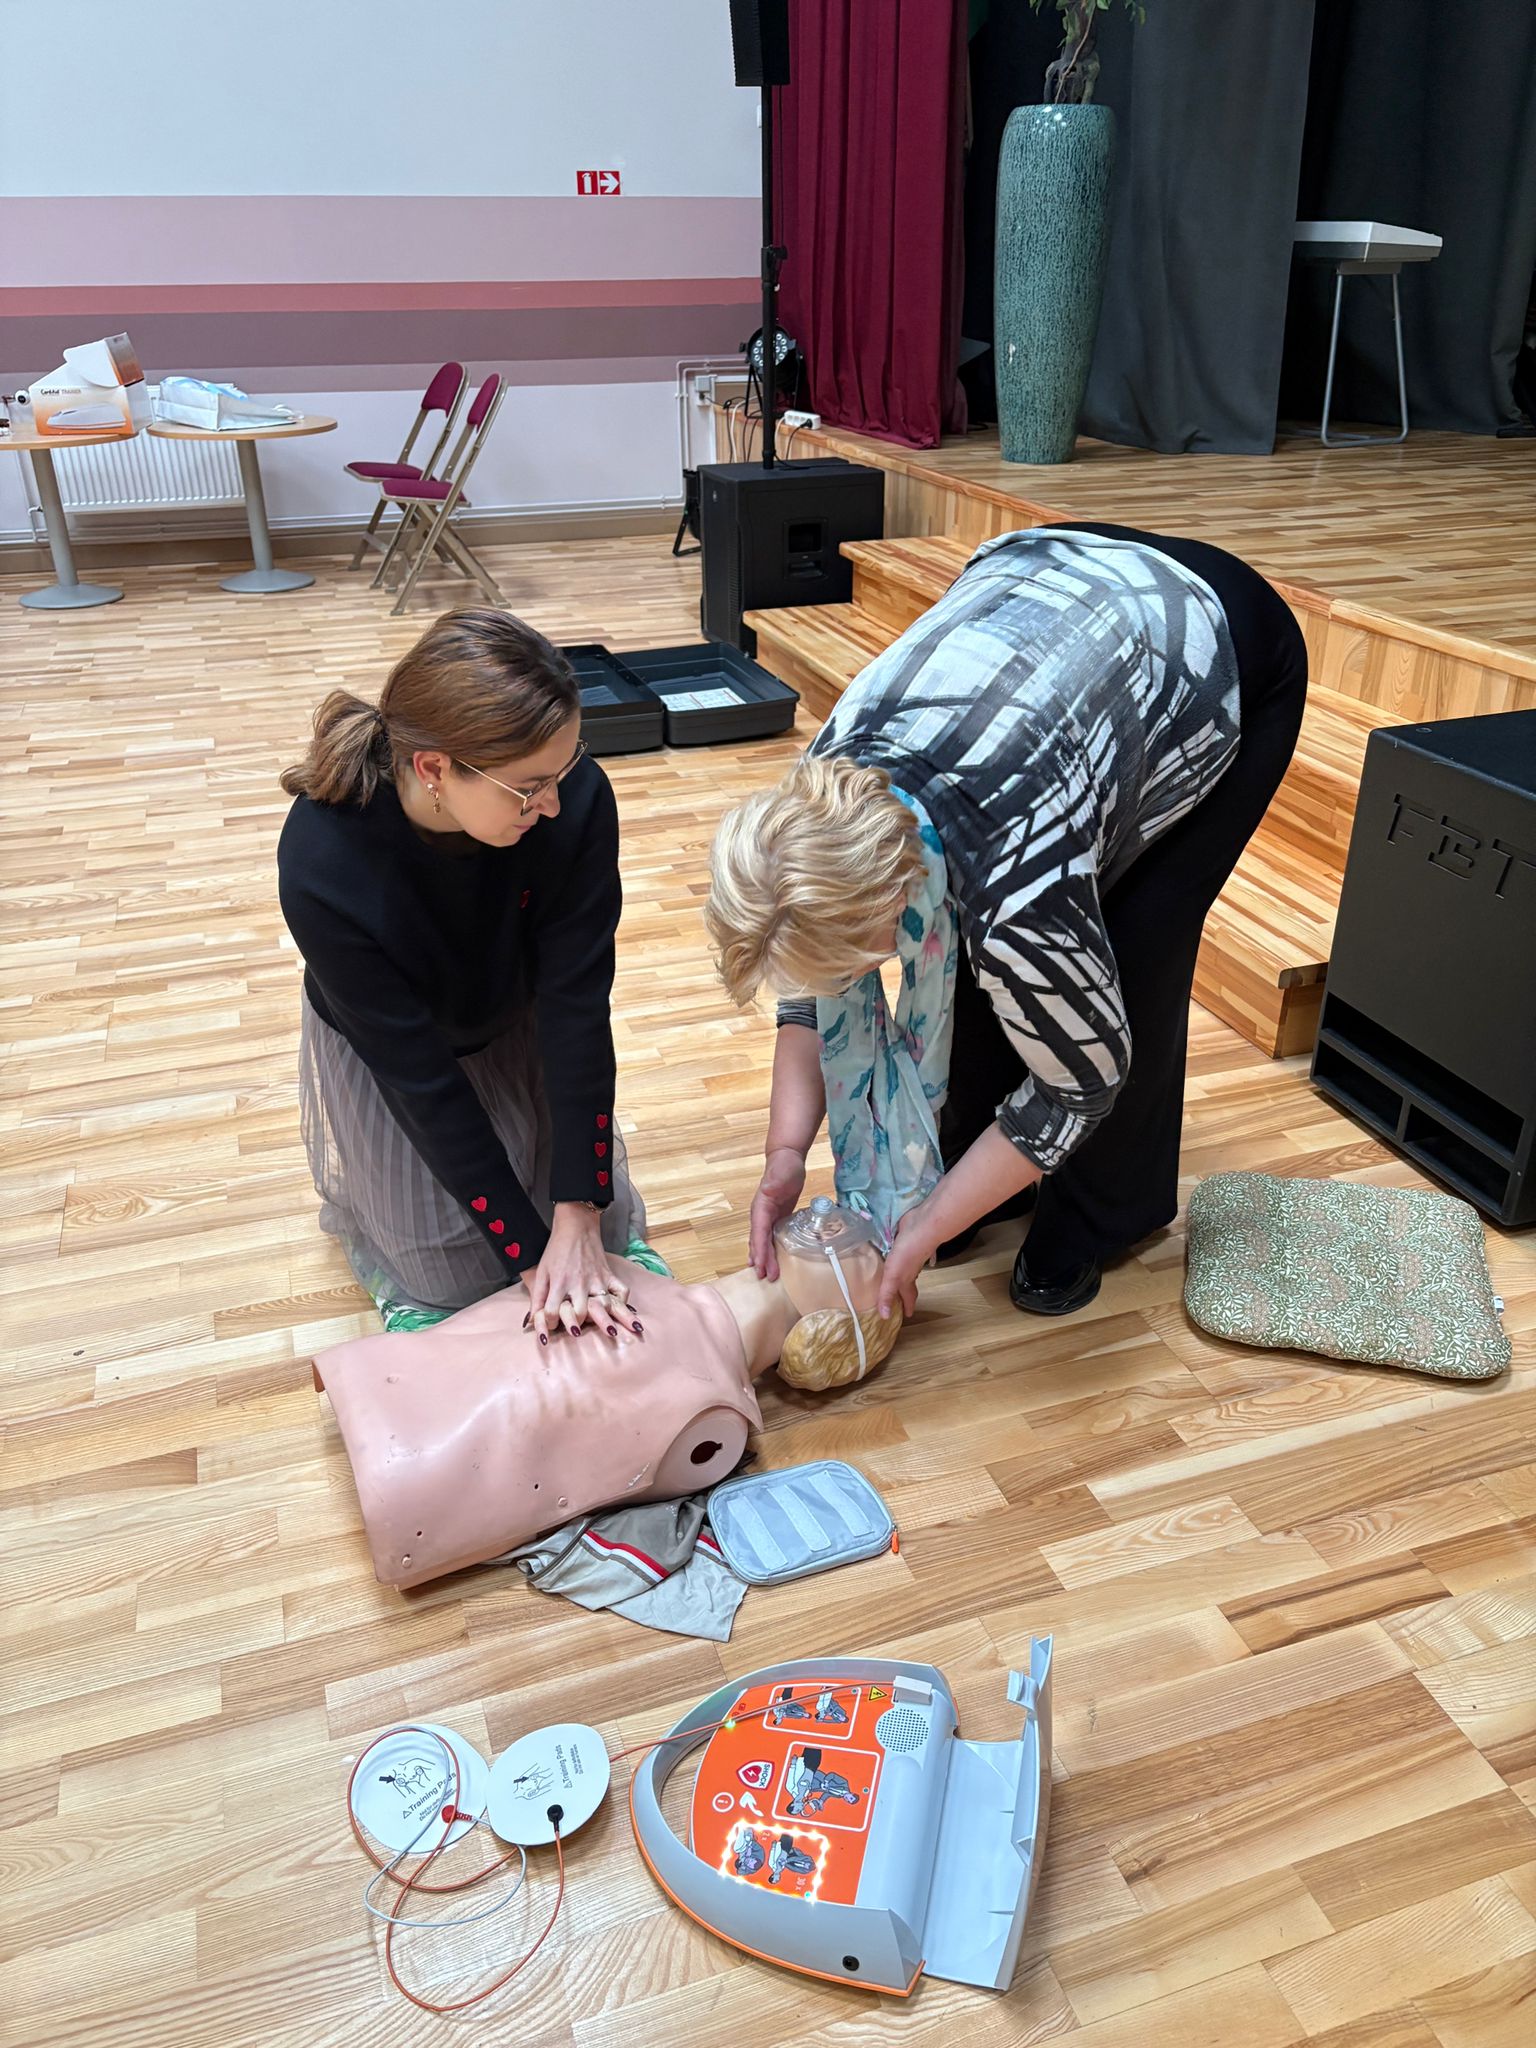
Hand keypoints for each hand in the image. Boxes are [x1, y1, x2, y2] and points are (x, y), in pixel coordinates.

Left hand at [525, 1205, 642, 1343]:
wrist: (576, 1225)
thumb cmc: (556, 1249)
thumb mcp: (542, 1271)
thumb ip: (537, 1297)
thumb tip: (531, 1320)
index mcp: (559, 1283)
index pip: (552, 1313)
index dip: (548, 1324)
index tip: (551, 1324)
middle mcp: (579, 1284)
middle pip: (580, 1315)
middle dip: (577, 1325)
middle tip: (576, 1329)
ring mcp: (597, 1279)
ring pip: (605, 1307)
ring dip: (607, 1321)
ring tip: (612, 1334)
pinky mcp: (610, 1274)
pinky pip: (622, 1291)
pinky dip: (623, 1302)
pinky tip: (621, 1311)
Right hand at [750, 1147, 807, 1278]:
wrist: (787, 1158)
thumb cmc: (783, 1167)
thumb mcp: (779, 1175)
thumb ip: (774, 1185)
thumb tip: (770, 1193)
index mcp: (760, 1208)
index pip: (759, 1234)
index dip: (760, 1251)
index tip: (762, 1267)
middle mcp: (761, 1215)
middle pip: (759, 1241)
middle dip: (762, 1259)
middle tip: (766, 1277)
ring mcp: (768, 1216)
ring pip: (762, 1241)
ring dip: (763, 1257)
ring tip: (764, 1273)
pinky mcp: (777, 1216)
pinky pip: (771, 1236)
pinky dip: (770, 1249)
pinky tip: (772, 1258)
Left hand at [877, 1202, 937, 1321]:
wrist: (922, 1227)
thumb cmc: (908, 1254)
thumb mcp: (894, 1277)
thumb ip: (888, 1294)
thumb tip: (885, 1317)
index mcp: (906, 1279)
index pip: (908, 1297)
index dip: (907, 1307)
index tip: (907, 1316)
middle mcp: (909, 1269)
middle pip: (906, 1284)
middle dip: (902, 1293)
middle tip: (896, 1299)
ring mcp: (909, 1255)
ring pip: (904, 1269)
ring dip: (898, 1275)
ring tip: (888, 1278)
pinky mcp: (904, 1242)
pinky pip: (899, 1254)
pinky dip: (895, 1258)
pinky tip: (890, 1254)